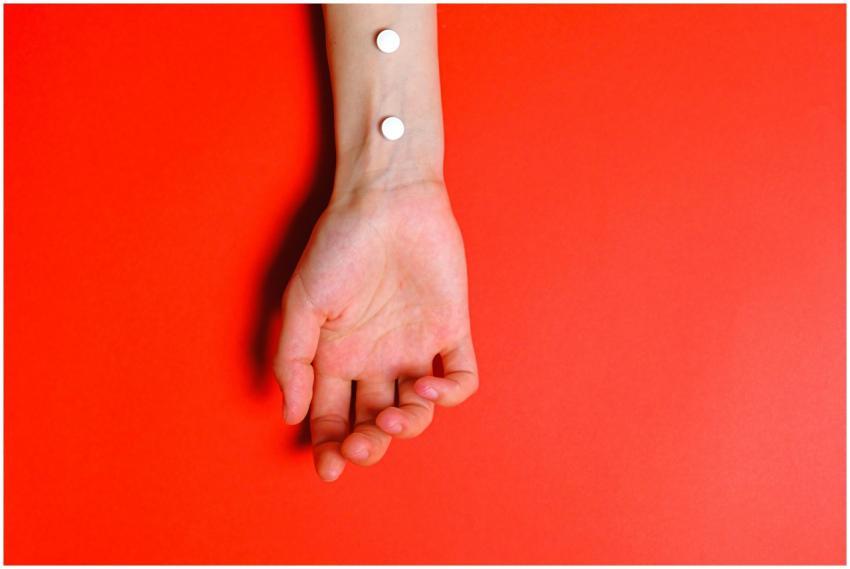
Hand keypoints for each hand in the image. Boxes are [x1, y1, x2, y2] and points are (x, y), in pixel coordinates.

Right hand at [273, 179, 478, 481]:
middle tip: (360, 446)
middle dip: (366, 444)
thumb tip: (292, 415)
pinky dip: (450, 395)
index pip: (333, 416)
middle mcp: (377, 359)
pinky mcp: (451, 330)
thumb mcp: (301, 304)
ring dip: (405, 427)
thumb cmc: (339, 246)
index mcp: (338, 356)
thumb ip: (293, 361)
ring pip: (416, 412)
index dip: (329, 446)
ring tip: (391, 417)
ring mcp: (415, 347)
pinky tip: (427, 388)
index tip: (328, 466)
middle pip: (373, 422)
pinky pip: (461, 378)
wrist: (386, 200)